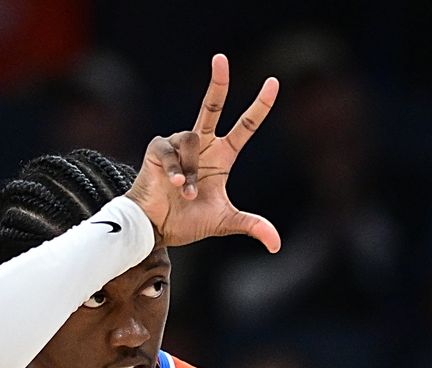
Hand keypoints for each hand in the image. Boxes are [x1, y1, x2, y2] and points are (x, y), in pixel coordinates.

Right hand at [126, 53, 279, 253]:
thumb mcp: (224, 221)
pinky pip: (172, 152)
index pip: (246, 126)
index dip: (259, 106)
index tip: (273, 82)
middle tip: (221, 58)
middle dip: (218, 82)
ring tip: (183, 193)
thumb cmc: (186, 221)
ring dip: (190, 174)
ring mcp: (179, 144)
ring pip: (192, 144)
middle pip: (212, 106)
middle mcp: (201, 145)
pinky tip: (172, 185)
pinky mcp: (159, 147)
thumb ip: (251, 225)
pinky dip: (175, 171)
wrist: (154, 228)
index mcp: (222, 157)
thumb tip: (277, 245)